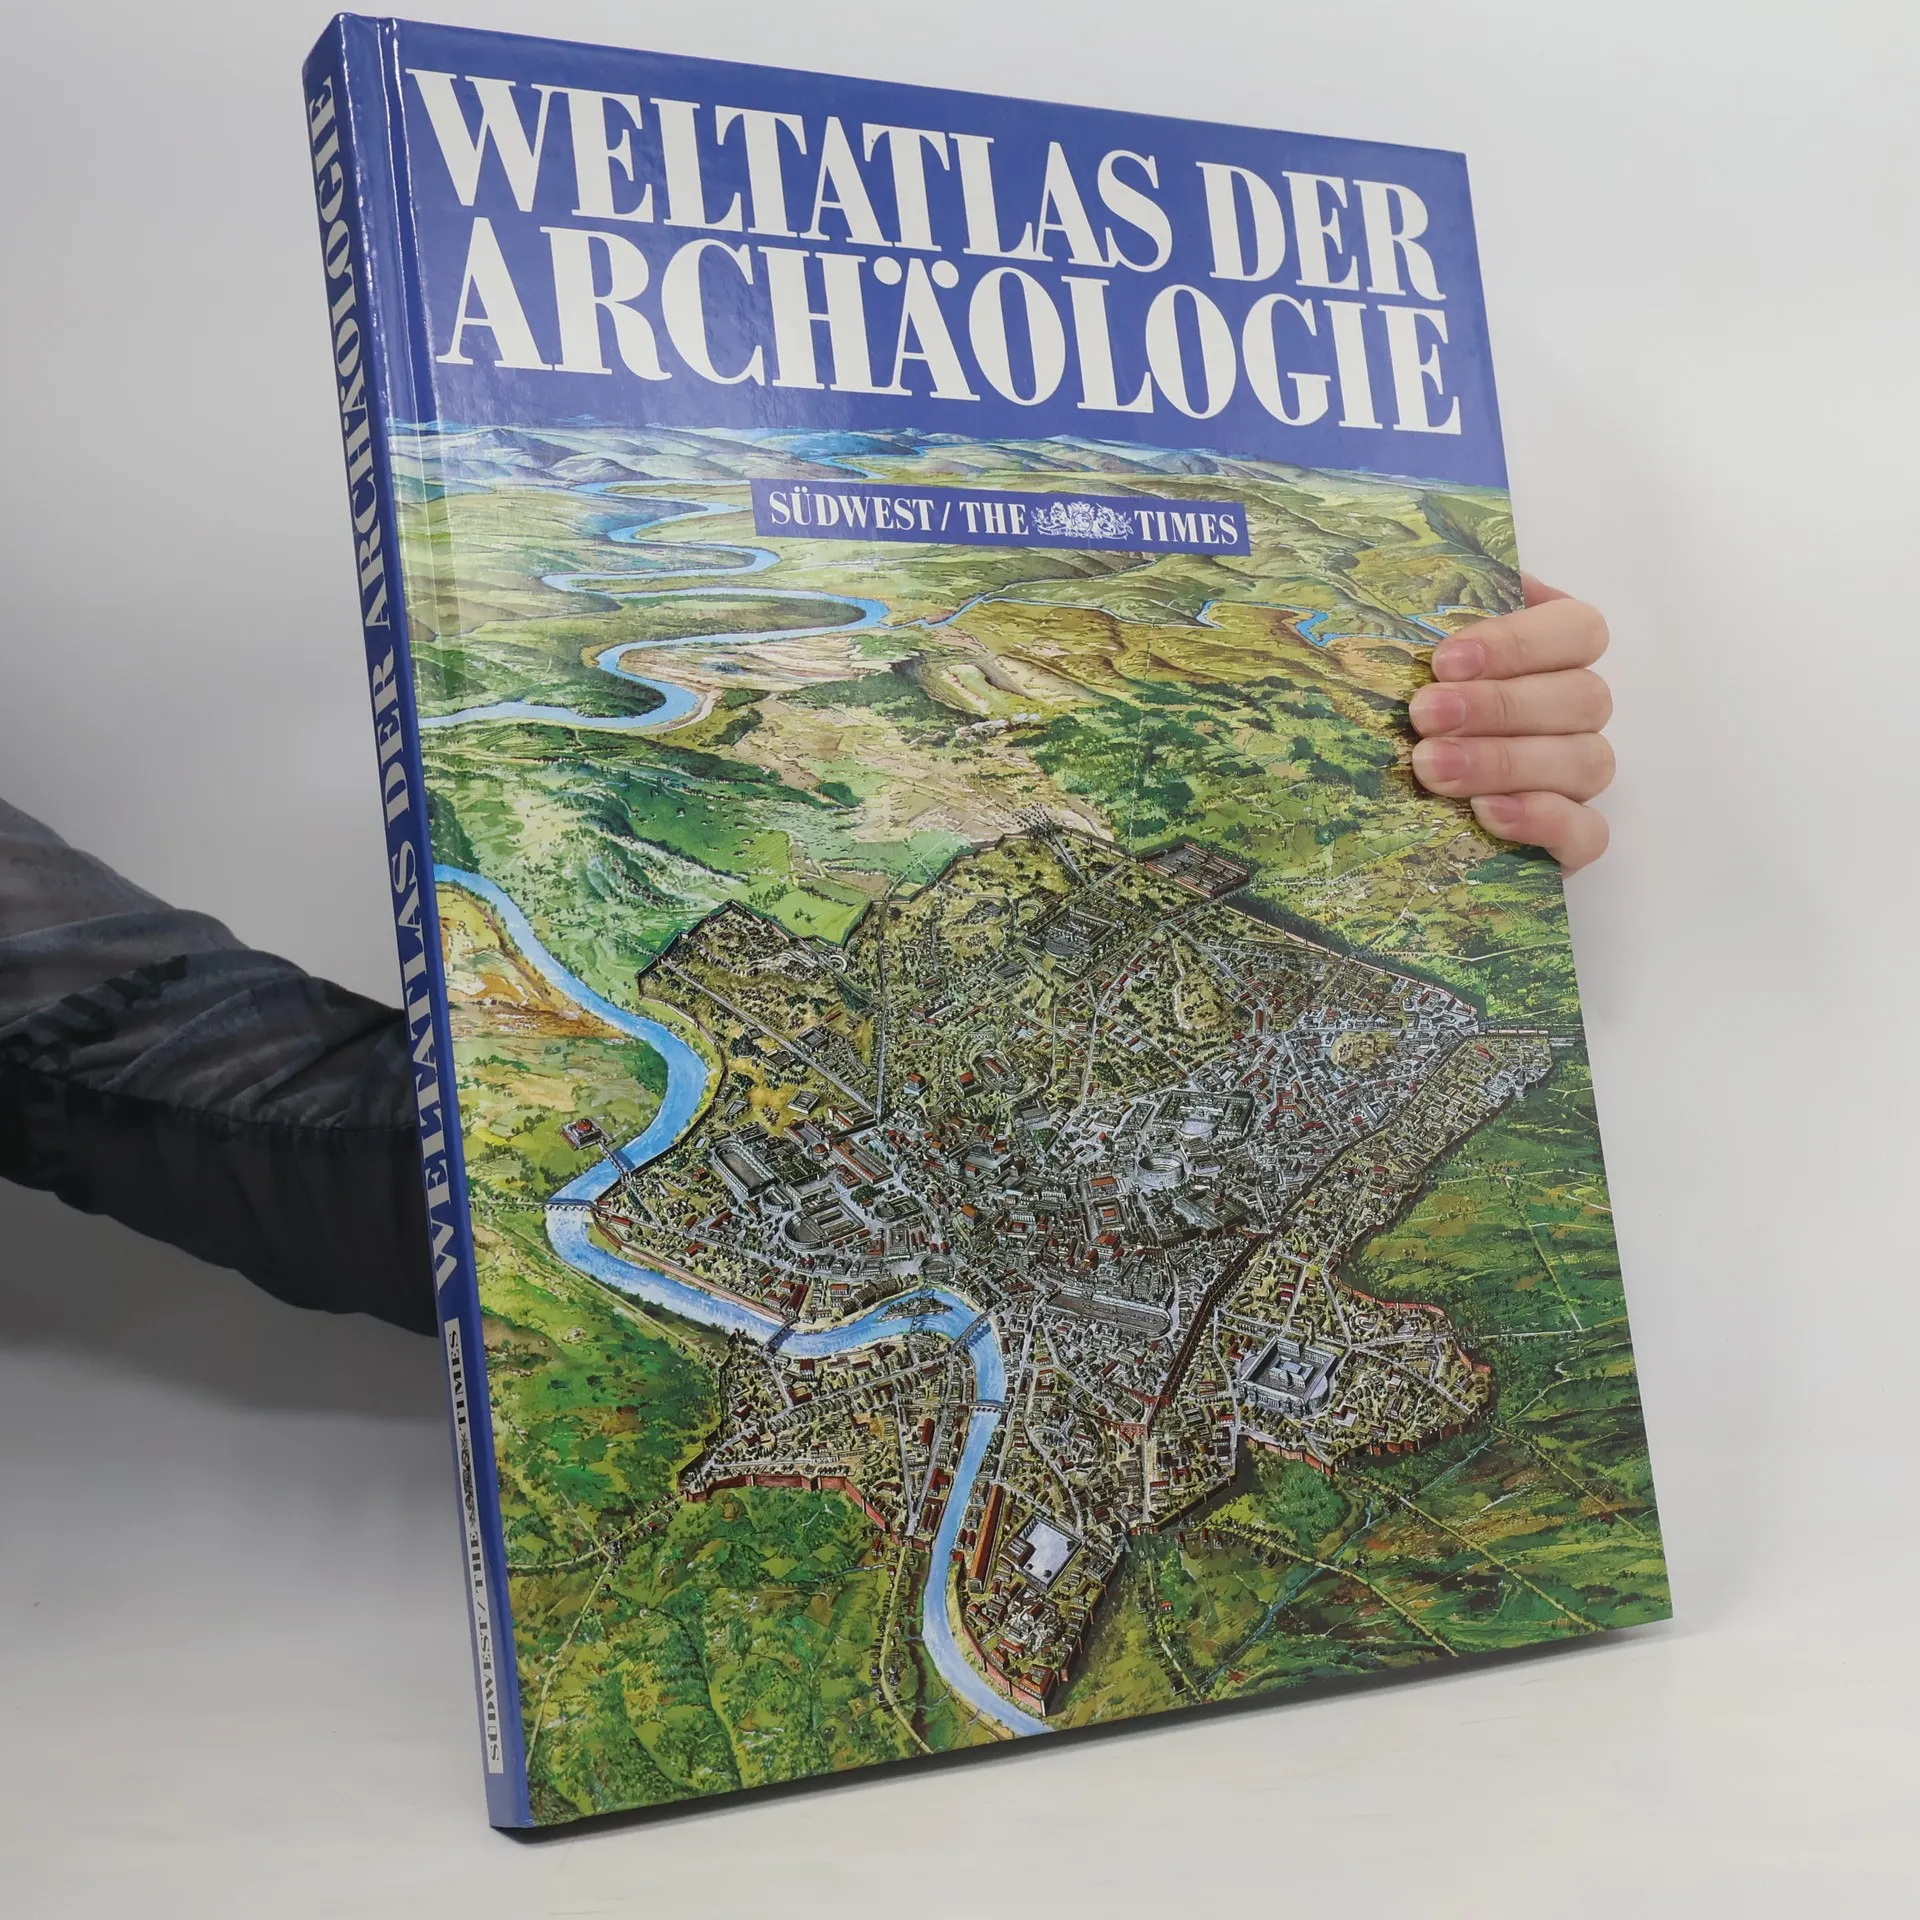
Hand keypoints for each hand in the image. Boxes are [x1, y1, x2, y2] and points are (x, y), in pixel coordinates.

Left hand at [1408, 574, 1613, 871]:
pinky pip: (1588, 831)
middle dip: (1499, 705)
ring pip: (1586, 760)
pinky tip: (1488, 813)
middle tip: (1424, 715)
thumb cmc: (1397, 710)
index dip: (1520, 641)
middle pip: (1582, 696)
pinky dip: (1543, 820)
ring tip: (1431, 767)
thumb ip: (1419, 617)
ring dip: (1506, 761)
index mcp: (1551, 654)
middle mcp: (1574, 711)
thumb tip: (1407, 579)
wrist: (1374, 806)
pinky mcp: (1571, 838)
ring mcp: (1578, 775)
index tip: (1445, 660)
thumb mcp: (1399, 657)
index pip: (1578, 630)